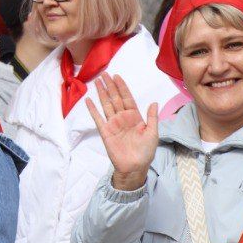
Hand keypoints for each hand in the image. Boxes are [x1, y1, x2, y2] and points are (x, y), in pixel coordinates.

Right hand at [85, 73, 158, 191]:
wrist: (135, 167)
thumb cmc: (146, 152)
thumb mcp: (153, 133)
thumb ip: (152, 117)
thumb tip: (154, 102)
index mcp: (135, 117)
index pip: (127, 98)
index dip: (122, 87)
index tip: (117, 76)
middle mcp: (123, 118)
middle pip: (115, 98)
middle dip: (110, 86)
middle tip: (104, 74)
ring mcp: (113, 124)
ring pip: (106, 105)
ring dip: (101, 93)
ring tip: (96, 81)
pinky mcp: (105, 132)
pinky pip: (98, 119)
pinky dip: (93, 110)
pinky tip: (88, 101)